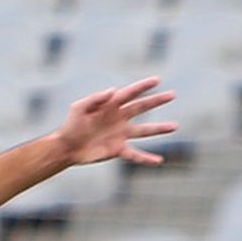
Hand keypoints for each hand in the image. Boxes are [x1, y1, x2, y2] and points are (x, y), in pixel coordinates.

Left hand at [55, 77, 177, 166]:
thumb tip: (113, 90)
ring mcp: (120, 134)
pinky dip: (146, 158)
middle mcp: (119, 118)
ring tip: (174, 126)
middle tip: (172, 95)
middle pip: (141, 107)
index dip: (142, 87)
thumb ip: (95, 99)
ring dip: (159, 129)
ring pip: (144, 130)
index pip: (129, 93)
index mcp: (110, 106)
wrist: (67, 148)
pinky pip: (135, 154)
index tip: (157, 80)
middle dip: (156, 101)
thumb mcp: (79, 108)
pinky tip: (158, 161)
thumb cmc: (71, 125)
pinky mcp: (118, 149)